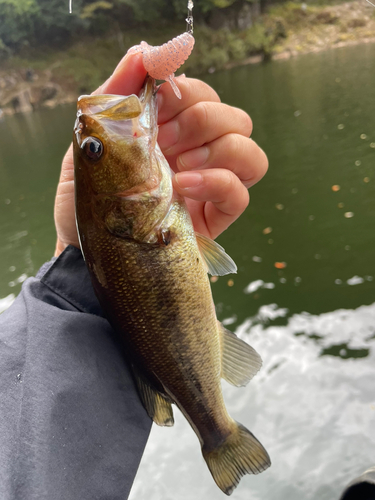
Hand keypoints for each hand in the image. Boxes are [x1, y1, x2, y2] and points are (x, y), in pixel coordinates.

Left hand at [54, 53, 267, 255]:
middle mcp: (197, 152)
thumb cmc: (92, 194)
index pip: (202, 94)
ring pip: (249, 149)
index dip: (187, 92)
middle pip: (234, 116)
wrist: (89, 246)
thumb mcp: (94, 138)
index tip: (157, 105)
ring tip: (178, 168)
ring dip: (217, 149)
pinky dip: (217, 182)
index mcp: (172, 130)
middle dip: (200, 121)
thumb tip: (144, 51)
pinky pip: (242, 191)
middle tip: (163, 142)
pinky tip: (182, 188)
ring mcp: (210, 184)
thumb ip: (117, 93)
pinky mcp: (217, 215)